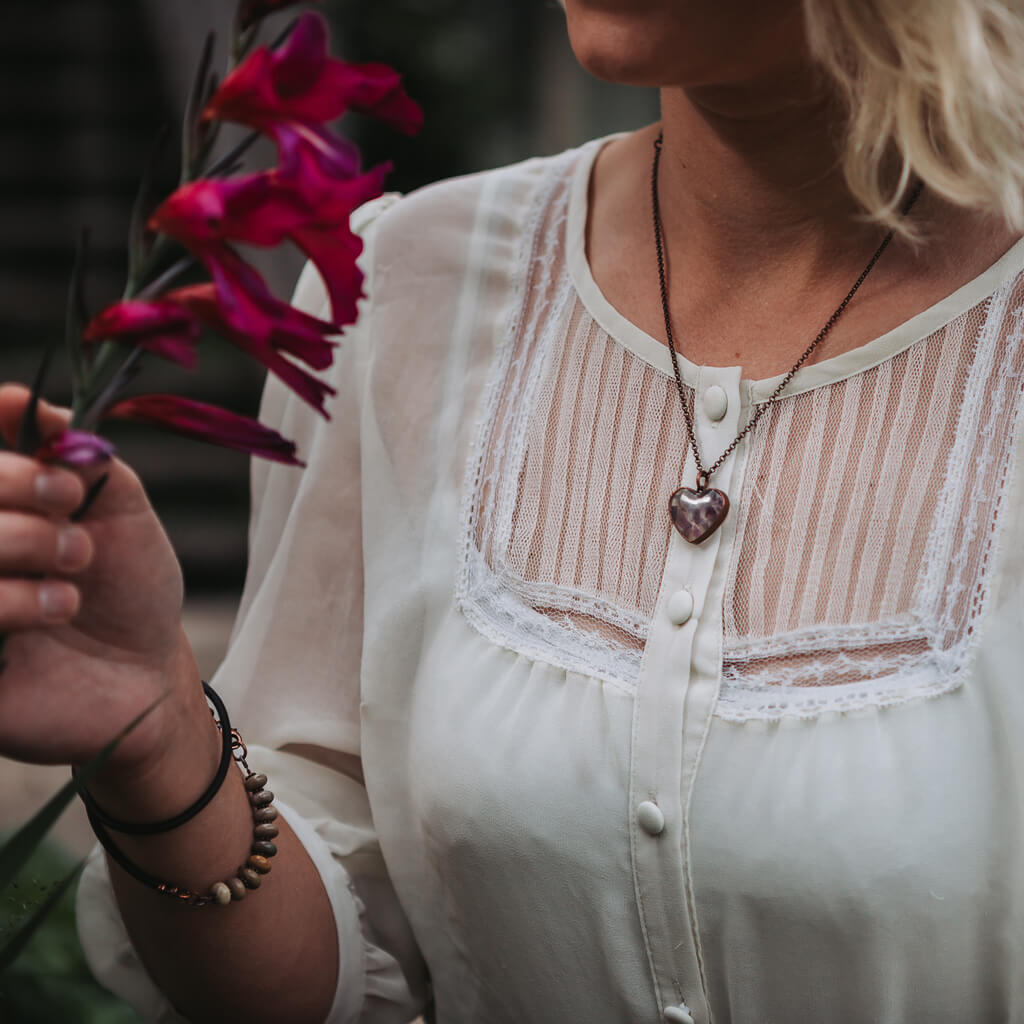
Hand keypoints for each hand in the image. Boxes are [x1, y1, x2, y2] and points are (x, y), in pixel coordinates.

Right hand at [0, 385, 203, 779]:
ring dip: (25, 543)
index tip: (15, 409)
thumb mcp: (122, 510)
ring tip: (78, 566)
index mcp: (0, 504)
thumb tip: (34, 404)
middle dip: (15, 485)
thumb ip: (82, 457)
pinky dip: (10, 600)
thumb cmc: (132, 589)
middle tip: (70, 502)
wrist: (148, 675)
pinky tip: (60, 609)